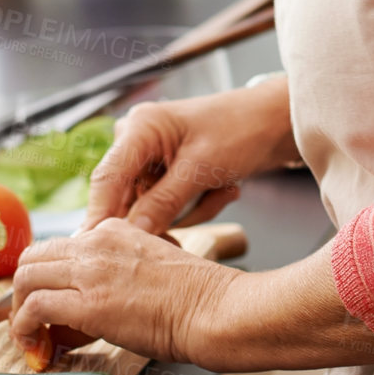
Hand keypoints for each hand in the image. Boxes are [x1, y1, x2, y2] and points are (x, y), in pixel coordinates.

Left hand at [10, 217, 238, 366]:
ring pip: (23, 278)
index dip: (47, 280)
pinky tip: (38, 348)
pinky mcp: (88, 303)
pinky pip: (33, 309)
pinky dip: (24, 331)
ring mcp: (91, 270)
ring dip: (19, 314)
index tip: (50, 308)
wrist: (210, 308)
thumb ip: (118, 267)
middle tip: (33, 324)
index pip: (58, 247)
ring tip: (33, 340)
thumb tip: (91, 295)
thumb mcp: (150, 262)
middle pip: (32, 257)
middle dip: (23, 293)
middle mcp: (97, 241)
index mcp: (113, 229)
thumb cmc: (192, 295)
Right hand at [83, 77, 297, 233]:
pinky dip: (195, 206)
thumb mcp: (202, 168)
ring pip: (149, 209)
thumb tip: (128, 236)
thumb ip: (162, 203)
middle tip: (203, 201)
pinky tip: (222, 188)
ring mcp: (152, 158)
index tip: (97, 251)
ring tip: (222, 188)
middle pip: (127, 198)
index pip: (106, 178)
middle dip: (167, 211)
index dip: (100, 217)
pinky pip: (167, 207)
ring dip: (189, 209)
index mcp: (141, 127)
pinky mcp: (166, 173)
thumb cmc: (242, 130)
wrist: (276, 124)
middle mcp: (139, 140)